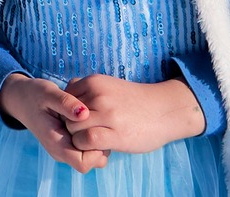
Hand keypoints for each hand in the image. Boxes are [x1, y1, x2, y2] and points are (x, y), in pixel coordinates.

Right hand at [0, 74, 106, 172]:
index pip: (83, 164)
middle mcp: (61, 151)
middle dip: (100, 145)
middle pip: (92, 162)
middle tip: (98, 123)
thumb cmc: (34, 94)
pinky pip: (90, 149)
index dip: (94, 150)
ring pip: (94, 157)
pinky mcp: (69, 143)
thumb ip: (65, 103)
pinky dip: (94, 137)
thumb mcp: (48, 93)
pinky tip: (90, 121)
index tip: (95, 128)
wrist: (21, 98)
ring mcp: (65, 149)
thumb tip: (84, 113)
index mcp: (55, 144)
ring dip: (99, 142)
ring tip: (94, 121)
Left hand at [62, 73, 204, 154]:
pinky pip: (87, 140)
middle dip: (71, 127)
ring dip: (78, 138)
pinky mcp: (117, 134)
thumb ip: (87, 91)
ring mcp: (107, 115)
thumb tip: (65, 100)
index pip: (64, 99)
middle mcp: (98, 95)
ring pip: (73, 128)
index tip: (79, 121)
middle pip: (65, 114)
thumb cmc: (135, 101)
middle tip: (84, 134)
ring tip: (92, 141)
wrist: (166, 110)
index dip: (67, 113)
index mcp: (93, 82)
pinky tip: (100, 147)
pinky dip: (87, 147)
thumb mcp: (108, 86)